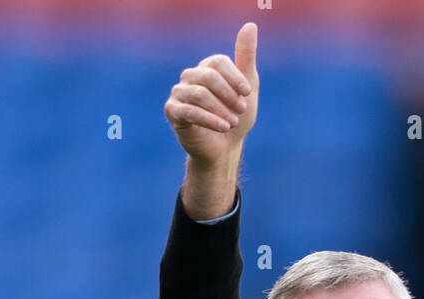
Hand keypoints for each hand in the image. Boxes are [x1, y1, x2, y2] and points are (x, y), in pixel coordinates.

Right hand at [164, 21, 258, 165]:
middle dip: (229, 95)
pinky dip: (209, 119)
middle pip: (209, 77)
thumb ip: (246, 58)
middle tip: (242, 110)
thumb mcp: (248, 88)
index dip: (234, 77)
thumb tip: (250, 25)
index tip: (248, 93)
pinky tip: (223, 128)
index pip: (218, 62)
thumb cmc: (236, 117)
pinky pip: (189, 111)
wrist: (224, 148)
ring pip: (199, 94)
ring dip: (220, 110)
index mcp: (207, 67)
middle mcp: (191, 76)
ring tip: (233, 123)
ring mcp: (179, 93)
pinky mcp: (173, 111)